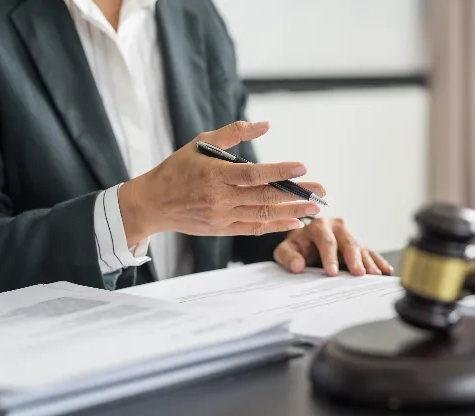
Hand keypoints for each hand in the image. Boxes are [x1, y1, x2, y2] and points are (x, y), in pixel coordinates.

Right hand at [119, 121, 324, 245]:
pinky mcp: (223, 229)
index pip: (253, 174)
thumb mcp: (200, 143)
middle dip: (296, 194)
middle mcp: (220, 198)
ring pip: (263, 215)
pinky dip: (276, 226)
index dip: (279, 172)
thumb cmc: (178, 169)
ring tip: (315, 208)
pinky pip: (254, 229)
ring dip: (292, 212)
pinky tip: (295, 222)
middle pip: (265, 197)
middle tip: (321, 190)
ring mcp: (222, 217)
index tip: (302, 167)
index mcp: (215, 174)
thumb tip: (266, 125)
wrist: (153, 204)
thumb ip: (234, 133)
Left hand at [273, 218, 392, 275]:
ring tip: (374, 276)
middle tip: (358, 273)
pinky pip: (371, 252)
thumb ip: (288, 256)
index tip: (331, 272)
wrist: (306, 240)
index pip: (326, 241)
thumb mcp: (286, 250)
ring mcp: (351, 235)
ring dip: (369, 262)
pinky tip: (385, 271)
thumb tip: (297, 266)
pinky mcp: (360, 243)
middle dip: (354, 259)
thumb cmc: (297, 246)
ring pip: (362, 248)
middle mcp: (338, 227)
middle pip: (349, 243)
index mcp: (319, 225)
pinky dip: (378, 262)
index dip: (329, 257)